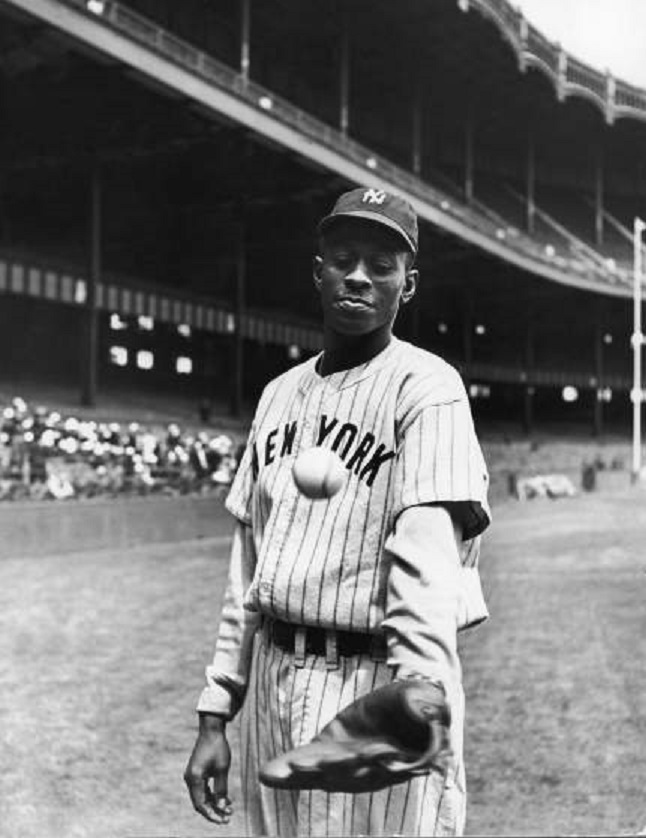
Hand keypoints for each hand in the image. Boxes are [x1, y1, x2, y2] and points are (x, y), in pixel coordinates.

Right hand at [184, 713, 232, 824]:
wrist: (212, 730)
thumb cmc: (218, 748)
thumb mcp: (222, 769)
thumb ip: (221, 789)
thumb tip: (222, 807)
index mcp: (194, 779)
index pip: (200, 805)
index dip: (211, 815)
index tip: (224, 820)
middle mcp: (190, 779)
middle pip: (200, 802)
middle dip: (214, 811)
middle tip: (228, 818)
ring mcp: (192, 776)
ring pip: (202, 797)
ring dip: (214, 804)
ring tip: (230, 809)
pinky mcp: (196, 772)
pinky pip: (203, 789)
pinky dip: (213, 795)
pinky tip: (226, 799)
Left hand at [259, 679, 450, 792]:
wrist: (401, 704)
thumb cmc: (417, 703)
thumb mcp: (425, 700)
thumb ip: (426, 708)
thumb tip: (429, 714)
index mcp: (398, 757)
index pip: (387, 763)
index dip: (377, 761)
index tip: (372, 755)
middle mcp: (370, 769)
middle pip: (351, 774)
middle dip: (333, 769)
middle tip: (315, 763)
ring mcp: (346, 765)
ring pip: (324, 774)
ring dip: (305, 774)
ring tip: (284, 769)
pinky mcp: (328, 753)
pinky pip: (306, 762)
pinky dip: (287, 771)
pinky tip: (267, 774)